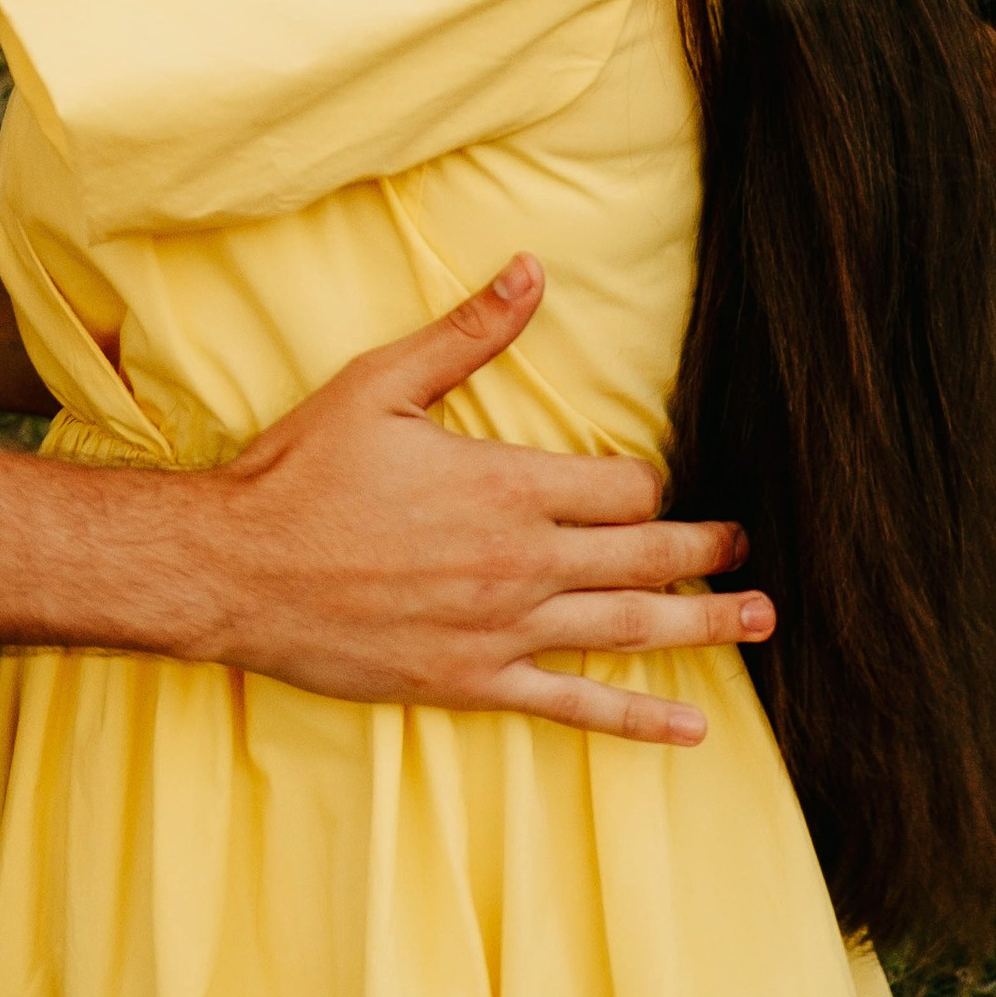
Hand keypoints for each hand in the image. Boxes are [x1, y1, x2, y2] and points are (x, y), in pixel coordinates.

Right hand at [205, 255, 768, 734]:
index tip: (651, 484)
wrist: (236, 570)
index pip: (624, 486)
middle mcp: (521, 562)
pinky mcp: (473, 683)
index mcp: (507, 485)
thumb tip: (531, 271)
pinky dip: (639, 717)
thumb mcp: (381, 384)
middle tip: (748, 551)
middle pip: (645, 557)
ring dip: (704, 625)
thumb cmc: (303, 472)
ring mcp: (502, 631)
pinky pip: (575, 706)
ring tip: (760, 619)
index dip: (649, 483)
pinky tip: (690, 725)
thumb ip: (467, 335)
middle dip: (705, 551)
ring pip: (630, 629)